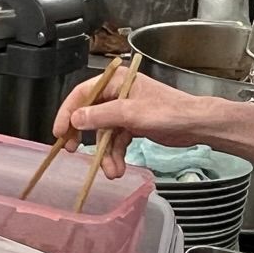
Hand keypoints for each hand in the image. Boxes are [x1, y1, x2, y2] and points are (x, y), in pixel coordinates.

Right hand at [53, 66, 215, 179]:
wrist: (195, 124)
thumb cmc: (169, 112)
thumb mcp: (131, 113)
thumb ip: (101, 116)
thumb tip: (75, 119)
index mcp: (116, 81)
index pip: (82, 94)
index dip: (67, 113)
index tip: (58, 132)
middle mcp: (118, 93)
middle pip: (89, 115)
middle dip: (84, 137)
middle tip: (72, 151)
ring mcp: (125, 110)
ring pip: (103, 133)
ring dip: (105, 154)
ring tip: (111, 171)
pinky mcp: (132, 125)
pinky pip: (116, 141)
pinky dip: (115, 155)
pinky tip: (117, 169)